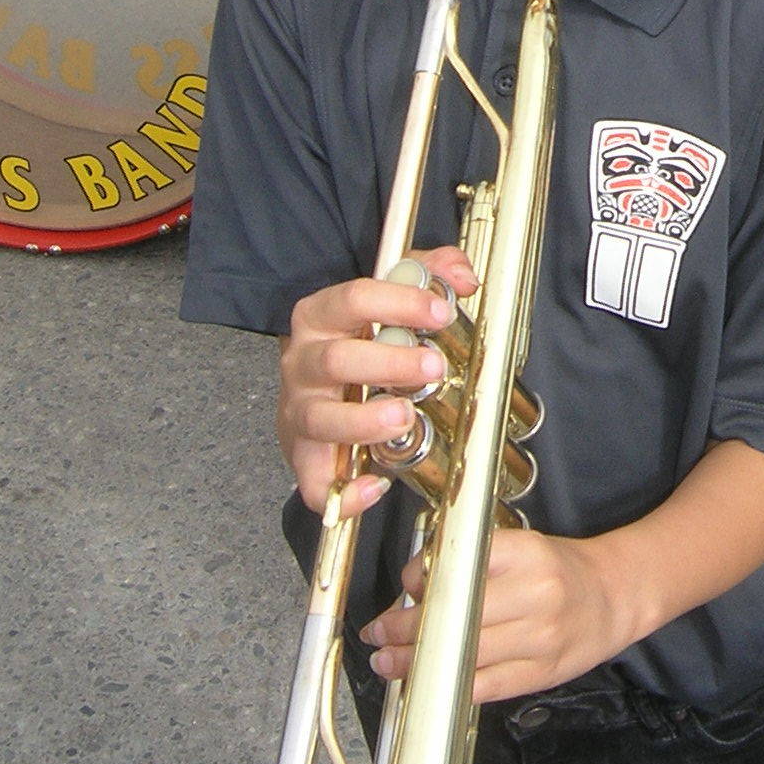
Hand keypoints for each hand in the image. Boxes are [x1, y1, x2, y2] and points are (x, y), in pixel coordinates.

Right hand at [276, 246, 476, 513]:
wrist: (314, 382)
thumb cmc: (355, 337)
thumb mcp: (389, 293)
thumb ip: (428, 272)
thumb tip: (462, 276)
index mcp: (321, 316)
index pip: (353, 299)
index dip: (399, 303)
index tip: (440, 312)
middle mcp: (304, 363)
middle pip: (336, 360)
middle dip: (388, 364)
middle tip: (433, 368)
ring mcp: (301, 411)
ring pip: (321, 418)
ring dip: (365, 421)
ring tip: (405, 417)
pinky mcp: (304, 456)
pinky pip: (315, 483)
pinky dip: (345, 491)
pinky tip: (377, 485)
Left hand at [363, 526, 627, 701]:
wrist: (614, 596)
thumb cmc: (561, 570)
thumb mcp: (521, 547)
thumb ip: (474, 562)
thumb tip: (414, 585)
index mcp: (527, 553)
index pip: (459, 564)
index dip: (419, 579)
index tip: (403, 587)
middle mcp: (535, 593)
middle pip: (454, 613)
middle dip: (405, 627)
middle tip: (378, 631)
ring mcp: (540, 637)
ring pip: (462, 654)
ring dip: (414, 661)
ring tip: (388, 661)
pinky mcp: (540, 673)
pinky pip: (483, 685)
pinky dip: (447, 686)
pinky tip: (425, 682)